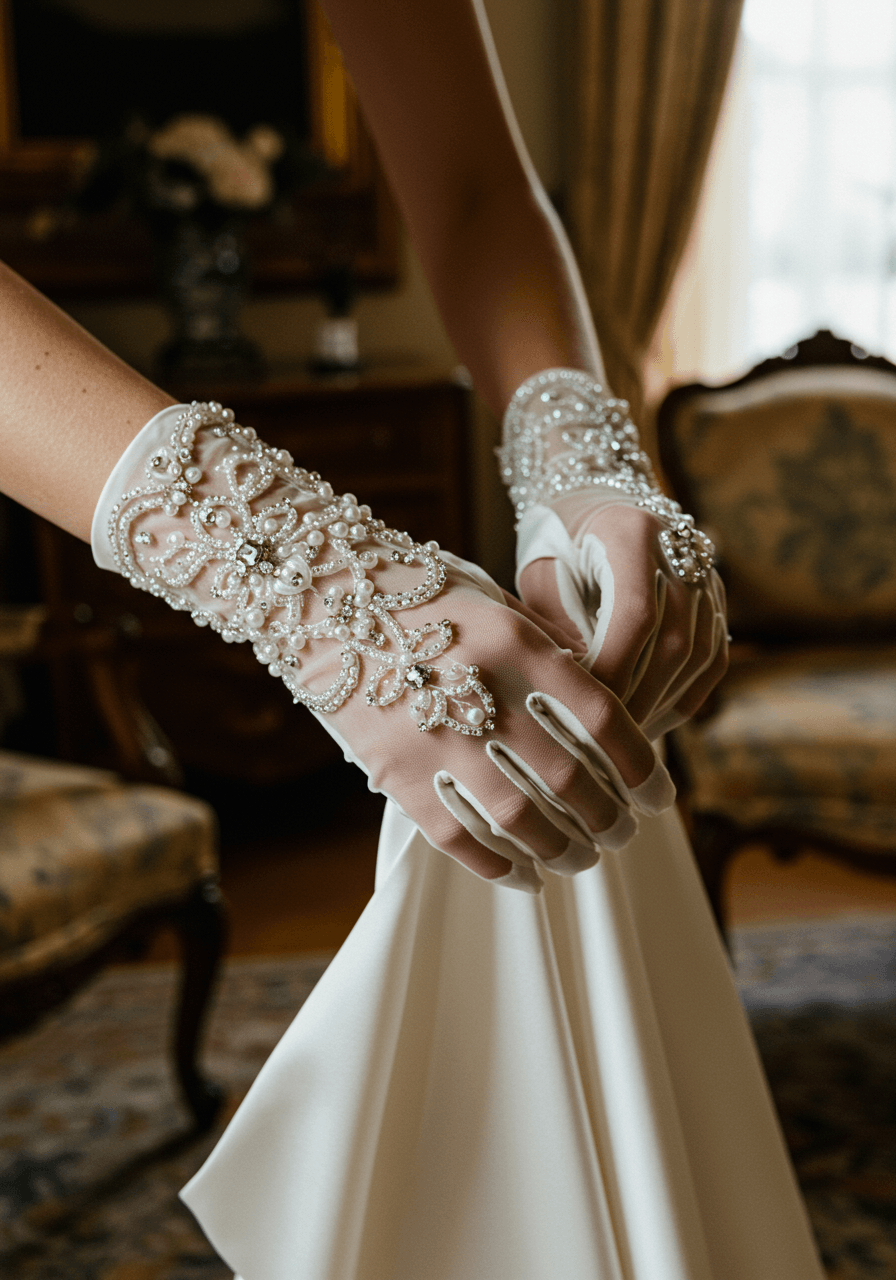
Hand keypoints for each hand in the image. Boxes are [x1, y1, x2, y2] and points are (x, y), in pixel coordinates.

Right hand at [318, 551, 674, 890]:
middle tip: (622, 834)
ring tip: (581, 860)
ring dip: (562, 850)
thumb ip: (542, 651)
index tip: (660, 793)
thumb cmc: (419, 592)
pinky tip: (525, 878)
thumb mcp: (492, 602)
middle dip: (608, 820)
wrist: (320, 592)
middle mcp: (480, 691)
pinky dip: (498, 866)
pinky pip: (456, 835)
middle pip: (569, 780)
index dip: (641, 766)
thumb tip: (602, 712)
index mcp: (515, 642)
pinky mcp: (393, 770)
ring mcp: (433, 737)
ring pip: (519, 819)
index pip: (603, 720)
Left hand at [517, 492, 728, 739]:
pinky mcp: (716, 598)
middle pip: (674, 640)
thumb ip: (559, 630)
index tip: (584, 705)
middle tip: (601, 739)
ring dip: (660, 704)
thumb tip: (574, 697)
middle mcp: (682, 548)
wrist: (596, 503)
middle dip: (636, 697)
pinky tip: (650, 723)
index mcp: (631, 532)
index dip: (614, 668)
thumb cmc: (557, 545)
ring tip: (623, 740)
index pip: (636, 614)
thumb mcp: (543, 578)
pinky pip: (711, 659)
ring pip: (698, 655)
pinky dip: (682, 696)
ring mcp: (707, 573)